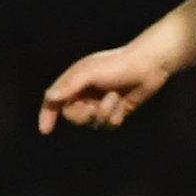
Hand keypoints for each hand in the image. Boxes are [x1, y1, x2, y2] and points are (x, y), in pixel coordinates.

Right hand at [37, 43, 171, 133]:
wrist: (149, 65)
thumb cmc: (118, 65)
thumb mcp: (90, 73)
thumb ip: (69, 86)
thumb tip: (49, 98)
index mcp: (75, 80)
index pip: (54, 100)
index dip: (47, 115)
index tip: (45, 130)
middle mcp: (86, 92)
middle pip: (72, 116)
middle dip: (83, 115)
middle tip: (93, 107)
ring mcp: (101, 102)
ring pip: (92, 122)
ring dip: (104, 112)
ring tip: (115, 97)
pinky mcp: (116, 110)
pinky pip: (109, 125)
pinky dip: (115, 115)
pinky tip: (124, 103)